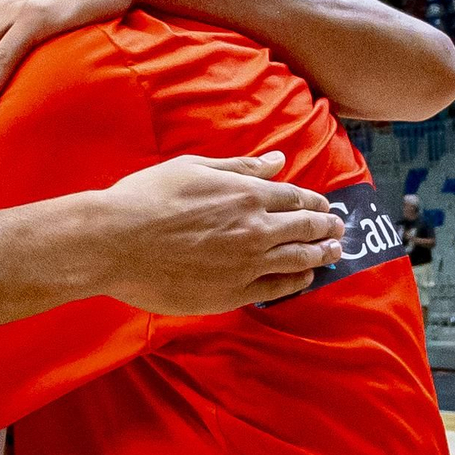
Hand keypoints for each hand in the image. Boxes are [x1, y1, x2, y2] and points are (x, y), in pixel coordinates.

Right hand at [86, 151, 339, 313]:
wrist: (116, 242)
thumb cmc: (147, 199)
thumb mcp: (195, 168)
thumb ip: (242, 167)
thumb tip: (278, 161)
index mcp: (247, 193)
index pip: (296, 196)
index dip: (314, 201)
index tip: (324, 205)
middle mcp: (256, 228)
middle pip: (305, 227)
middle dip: (327, 227)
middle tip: (338, 229)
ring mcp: (248, 264)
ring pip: (299, 259)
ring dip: (321, 254)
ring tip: (333, 252)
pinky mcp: (233, 293)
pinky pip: (278, 288)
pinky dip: (297, 281)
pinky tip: (305, 277)